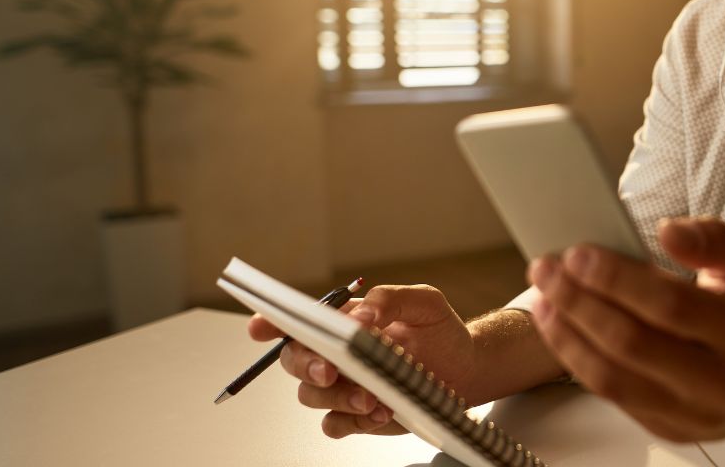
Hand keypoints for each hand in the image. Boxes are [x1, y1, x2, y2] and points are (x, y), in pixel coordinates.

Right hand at [247, 284, 476, 437]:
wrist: (464, 369)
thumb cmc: (439, 331)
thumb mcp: (424, 303)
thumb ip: (391, 300)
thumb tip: (362, 312)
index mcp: (344, 321)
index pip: (299, 320)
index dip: (272, 322)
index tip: (260, 327)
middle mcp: (335, 354)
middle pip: (295, 360)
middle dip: (306, 365)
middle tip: (330, 370)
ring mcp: (343, 386)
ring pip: (311, 396)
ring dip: (336, 397)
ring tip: (372, 397)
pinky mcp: (356, 415)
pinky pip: (334, 424)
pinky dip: (352, 420)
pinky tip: (380, 411)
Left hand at [527, 217, 724, 441]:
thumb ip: (716, 239)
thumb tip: (667, 232)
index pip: (671, 306)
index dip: (618, 279)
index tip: (579, 253)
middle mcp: (722, 382)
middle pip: (632, 344)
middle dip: (579, 302)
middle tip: (547, 269)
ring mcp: (694, 414)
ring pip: (613, 378)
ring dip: (568, 335)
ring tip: (544, 297)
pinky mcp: (670, 429)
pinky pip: (613, 397)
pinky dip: (578, 360)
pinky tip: (561, 328)